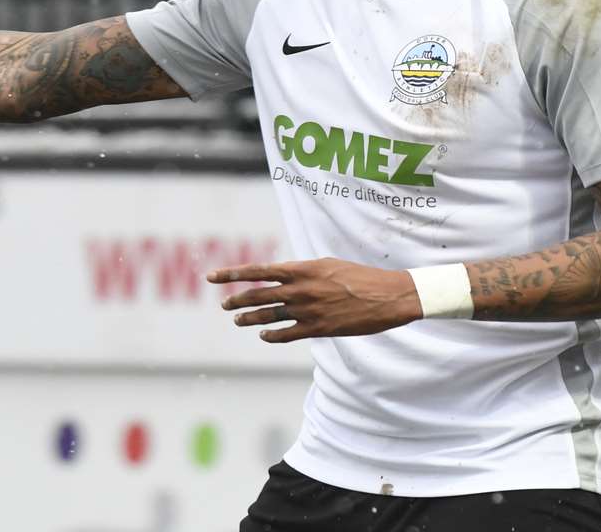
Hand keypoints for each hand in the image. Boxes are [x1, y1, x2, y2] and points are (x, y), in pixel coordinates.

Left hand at [206, 257, 422, 343]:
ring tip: (237, 320)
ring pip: (268, 315)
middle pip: (258, 294)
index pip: (259, 270)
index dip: (233, 274)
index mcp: (303, 269)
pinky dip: (271, 334)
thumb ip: (304, 271)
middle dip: (237, 299)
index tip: (213, 276)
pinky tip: (263, 334)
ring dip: (249, 318)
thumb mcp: (328, 265)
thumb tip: (286, 276)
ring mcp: (308, 310)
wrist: (387, 296)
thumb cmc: (360, 277)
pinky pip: (286, 334)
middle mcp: (301, 289)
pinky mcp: (318, 329)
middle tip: (225, 305)